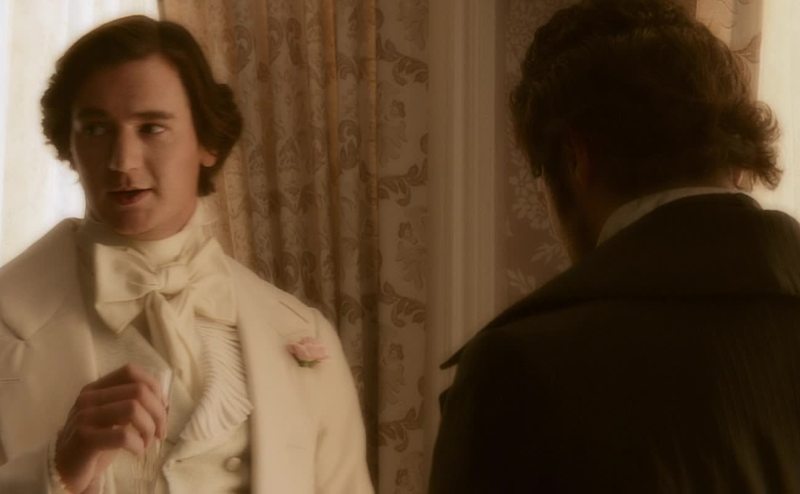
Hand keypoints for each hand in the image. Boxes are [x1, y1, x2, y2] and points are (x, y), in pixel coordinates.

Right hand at [54, 364, 167, 492]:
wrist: (64, 470)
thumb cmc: (95, 443)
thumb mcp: (113, 418)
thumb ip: (131, 404)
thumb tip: (163, 401)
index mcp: (95, 388)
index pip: (131, 371)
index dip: (154, 386)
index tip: (162, 406)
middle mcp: (88, 398)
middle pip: (138, 391)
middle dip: (158, 412)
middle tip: (160, 431)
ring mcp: (84, 417)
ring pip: (133, 409)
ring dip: (149, 428)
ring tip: (148, 442)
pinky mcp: (84, 439)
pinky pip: (123, 436)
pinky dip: (138, 445)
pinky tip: (138, 451)